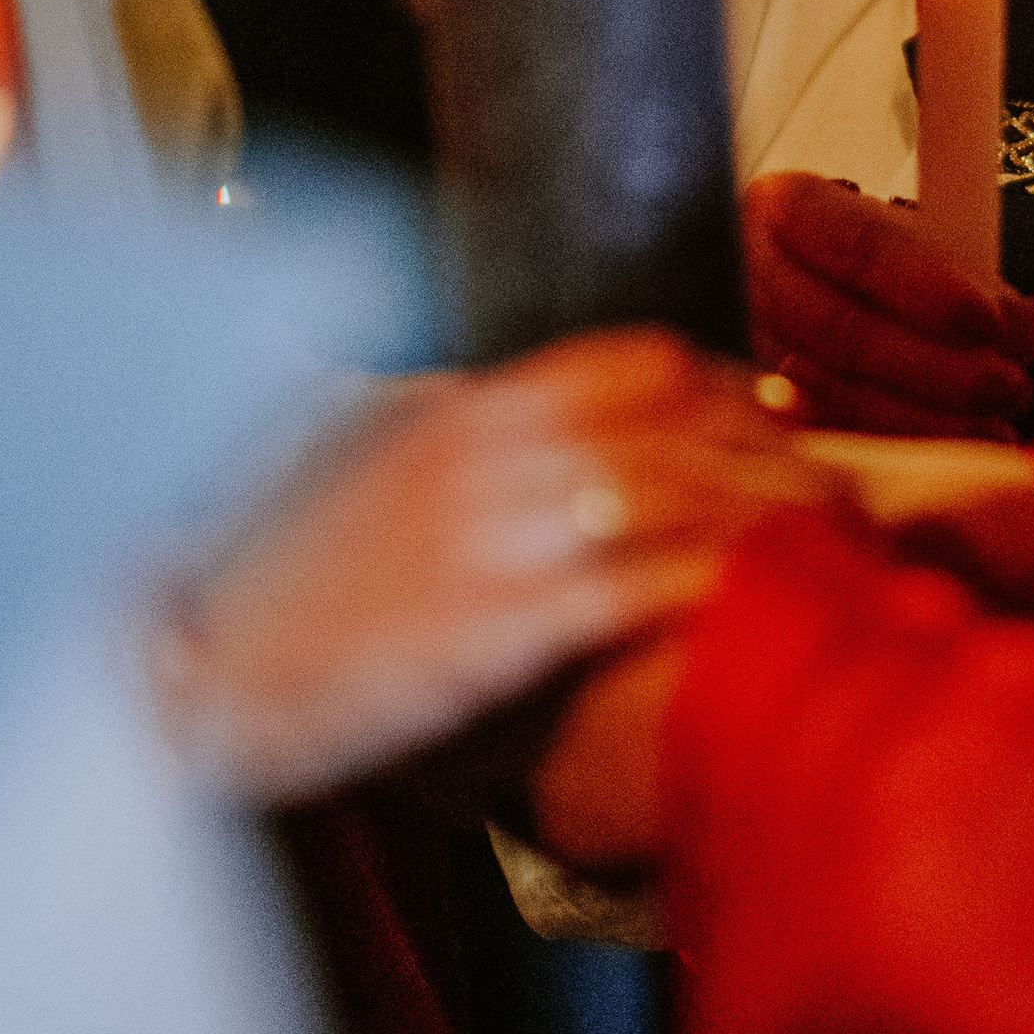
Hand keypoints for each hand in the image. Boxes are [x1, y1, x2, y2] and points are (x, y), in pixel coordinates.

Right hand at [146, 330, 838, 805]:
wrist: (194, 668)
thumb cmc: (281, 584)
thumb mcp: (374, 472)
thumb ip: (463, 441)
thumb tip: (545, 427)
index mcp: (463, 410)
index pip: (634, 365)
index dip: (725, 389)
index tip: (777, 420)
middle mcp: (485, 456)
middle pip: (677, 428)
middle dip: (776, 458)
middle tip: (839, 494)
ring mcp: (489, 539)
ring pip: (672, 499)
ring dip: (768, 519)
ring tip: (832, 550)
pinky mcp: (489, 629)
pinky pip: (630, 591)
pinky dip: (709, 589)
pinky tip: (762, 603)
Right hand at [743, 169, 1033, 437]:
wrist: (798, 283)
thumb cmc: (866, 260)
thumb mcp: (918, 245)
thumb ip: (977, 281)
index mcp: (788, 207)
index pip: (860, 246)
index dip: (928, 287)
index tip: (991, 322)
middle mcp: (751, 274)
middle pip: (845, 329)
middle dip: (940, 368)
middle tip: (1012, 384)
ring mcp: (746, 346)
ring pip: (835, 394)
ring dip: (928, 420)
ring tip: (998, 426)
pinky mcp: (759, 407)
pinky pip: (829, 437)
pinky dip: (898, 449)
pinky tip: (953, 457)